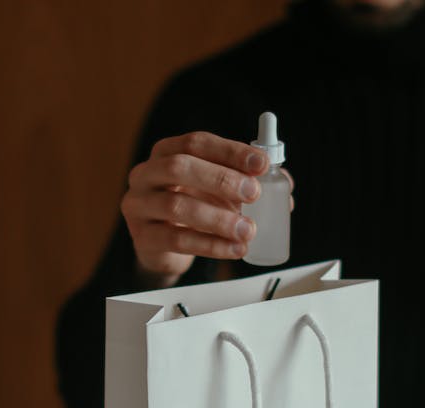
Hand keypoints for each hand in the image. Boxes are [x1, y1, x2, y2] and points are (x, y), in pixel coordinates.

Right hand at [121, 131, 268, 286]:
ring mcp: (139, 205)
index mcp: (166, 152)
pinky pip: (176, 240)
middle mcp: (146, 173)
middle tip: (254, 194)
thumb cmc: (194, 207)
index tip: (262, 163)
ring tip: (248, 230)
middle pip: (180, 167)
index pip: (196, 142)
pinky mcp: (142, 236)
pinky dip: (210, 245)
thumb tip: (285, 187)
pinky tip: (234, 249)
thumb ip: (248, 183)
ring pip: (177, 206)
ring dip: (219, 218)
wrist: (164, 246)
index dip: (230, 151)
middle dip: (222, 179)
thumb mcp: (219, 190)